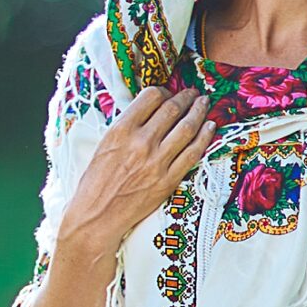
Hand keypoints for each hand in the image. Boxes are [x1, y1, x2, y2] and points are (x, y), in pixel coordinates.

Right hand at [62, 84, 216, 262]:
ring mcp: (157, 161)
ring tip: (204, 103)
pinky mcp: (168, 180)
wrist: (97, 215)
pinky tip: (210, 127)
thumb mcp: (105, 144)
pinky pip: (193, 153)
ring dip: (199, 112)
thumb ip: (127, 126)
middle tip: (193, 93)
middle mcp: (141, 142)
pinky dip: (204, 137)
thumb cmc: (96, 181)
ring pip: (187, 128)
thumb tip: (149, 111)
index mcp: (121, 129)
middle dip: (186, 97)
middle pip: (172, 108)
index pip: (151, 97)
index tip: (169, 92)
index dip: (164, 90)